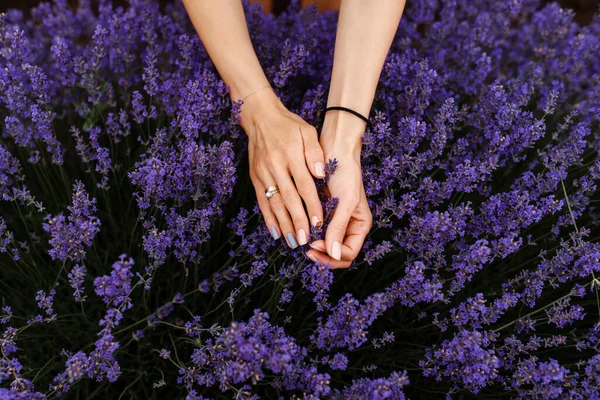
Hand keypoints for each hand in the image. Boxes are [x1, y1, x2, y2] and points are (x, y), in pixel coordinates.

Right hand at [239, 87, 325, 248]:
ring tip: (293, 241)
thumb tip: (321, 174)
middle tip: (305, 239)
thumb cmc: (289, 125)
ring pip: (274, 203)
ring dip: (283, 224)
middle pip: (288, 198)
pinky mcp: (255, 177)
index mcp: (291, 155)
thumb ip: (316, 152)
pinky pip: (262, 201)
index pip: (304, 185)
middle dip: (297, 221)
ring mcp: (263, 173)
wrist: (260, 116)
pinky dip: (268, 218)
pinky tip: (275, 232)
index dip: (312, 205)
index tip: (319, 222)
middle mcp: (275, 166)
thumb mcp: (307, 131)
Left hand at [306, 118, 371, 267]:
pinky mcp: (322, 215)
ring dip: (315, 248)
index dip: (333, 255)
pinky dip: (309, 235)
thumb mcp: (346, 201)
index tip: (317, 245)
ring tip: (303, 242)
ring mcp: (334, 222)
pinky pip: (316, 232)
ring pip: (325, 246)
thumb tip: (333, 254)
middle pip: (337, 254)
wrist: (334, 152)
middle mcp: (348, 227)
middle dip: (324, 256)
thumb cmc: (346, 173)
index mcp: (360, 226)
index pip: (348, 253)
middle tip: (308, 251)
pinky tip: (300, 232)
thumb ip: (339, 227)